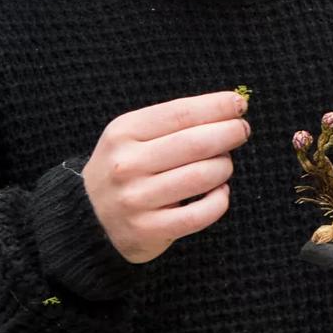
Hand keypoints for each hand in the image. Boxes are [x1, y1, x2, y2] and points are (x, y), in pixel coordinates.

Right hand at [83, 91, 250, 263]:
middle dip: (230, 133)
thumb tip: (230, 107)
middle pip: (196, 143)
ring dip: (224, 168)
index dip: (217, 107)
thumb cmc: (128, 168)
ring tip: (222, 166)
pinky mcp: (148, 229)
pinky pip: (201, 213)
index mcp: (123, 133)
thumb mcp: (135, 136)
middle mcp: (126, 164)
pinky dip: (220, 200)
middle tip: (241, 131)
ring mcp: (136, 198)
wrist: (90, 216)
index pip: (180, 113)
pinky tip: (218, 193)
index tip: (239, 104)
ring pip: (203, 176)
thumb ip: (175, 122)